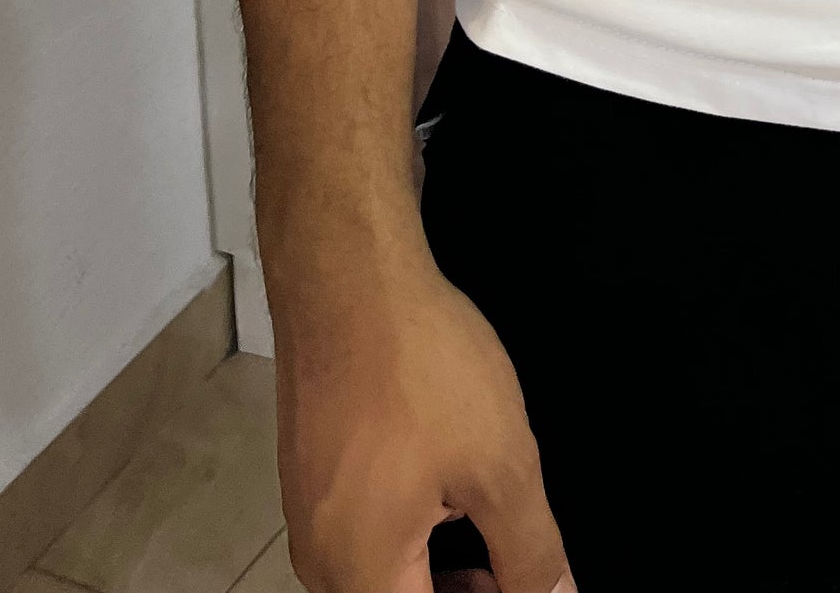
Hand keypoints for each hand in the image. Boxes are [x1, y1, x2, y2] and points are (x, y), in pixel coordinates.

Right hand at [271, 225, 571, 592]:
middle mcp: (321, 559)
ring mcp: (309, 514)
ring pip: (379, 574)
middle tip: (520, 570)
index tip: (525, 582)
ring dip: (437, 573)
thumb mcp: (500, 465)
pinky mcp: (311, 473)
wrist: (347, 276)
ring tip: (495, 539)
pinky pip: (363, 534)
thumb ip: (530, 550)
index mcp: (359, 574)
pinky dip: (412, 535)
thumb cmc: (419, 367)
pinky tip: (451, 495)